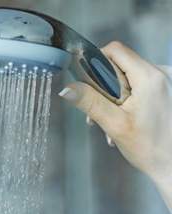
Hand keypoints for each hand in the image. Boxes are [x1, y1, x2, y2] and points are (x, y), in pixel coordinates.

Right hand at [59, 42, 171, 186]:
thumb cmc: (151, 147)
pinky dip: (127, 100)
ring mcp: (165, 81)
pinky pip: (139, 85)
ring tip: (112, 122)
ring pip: (128, 76)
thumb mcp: (114, 124)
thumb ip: (90, 102)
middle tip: (101, 111)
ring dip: (114, 97)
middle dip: (104, 86)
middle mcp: (161, 73)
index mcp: (149, 77)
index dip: (96, 62)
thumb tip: (67, 88)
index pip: (115, 50)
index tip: (88, 83)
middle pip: (120, 64)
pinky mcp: (166, 90)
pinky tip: (124, 120)